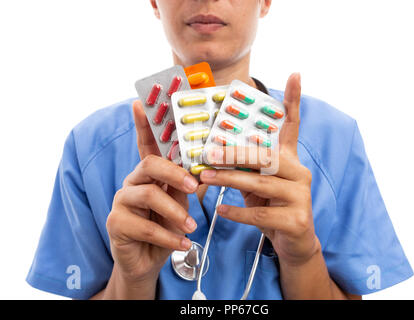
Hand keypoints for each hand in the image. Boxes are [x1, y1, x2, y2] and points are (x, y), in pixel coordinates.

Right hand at [106, 100, 198, 283]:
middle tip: (194, 187)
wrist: (148, 260)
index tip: (140, 103)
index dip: (143, 125)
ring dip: (175, 212)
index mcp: (148, 174)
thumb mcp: (181, 203)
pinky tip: (182, 244)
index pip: (146, 145)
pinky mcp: (116, 224)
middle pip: (149, 164)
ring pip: (148, 195)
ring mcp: (121, 202)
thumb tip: (208, 170)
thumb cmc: (166, 226)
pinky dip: (169, 237)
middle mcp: (132, 182)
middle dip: (174, 173)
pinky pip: (145, 227)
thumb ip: (188, 185)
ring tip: (191, 226)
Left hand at [200, 73, 319, 266]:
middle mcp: (299, 172)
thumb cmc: (270, 207)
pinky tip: (221, 209)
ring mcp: (301, 196)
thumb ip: (243, 167)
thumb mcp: (256, 184)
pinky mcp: (297, 220)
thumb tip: (212, 152)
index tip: (295, 74)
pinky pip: (261, 213)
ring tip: (206, 178)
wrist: (293, 242)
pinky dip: (238, 211)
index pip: (293, 126)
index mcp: (290, 160)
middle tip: (208, 152)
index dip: (294, 101)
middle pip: (266, 156)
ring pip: (262, 183)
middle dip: (235, 153)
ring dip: (230, 180)